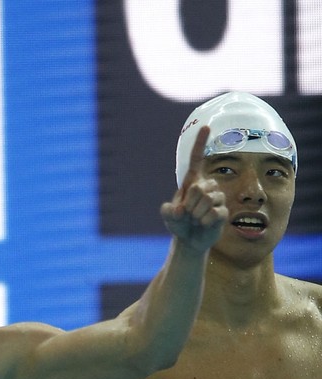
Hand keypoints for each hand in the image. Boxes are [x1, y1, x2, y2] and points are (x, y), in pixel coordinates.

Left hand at [161, 125, 227, 252]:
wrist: (189, 239)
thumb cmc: (179, 223)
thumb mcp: (168, 216)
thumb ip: (167, 211)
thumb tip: (177, 210)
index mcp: (193, 182)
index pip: (197, 160)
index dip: (200, 144)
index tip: (205, 127)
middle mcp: (207, 187)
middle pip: (199, 187)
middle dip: (189, 203)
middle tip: (187, 213)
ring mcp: (217, 198)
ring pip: (208, 200)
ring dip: (196, 213)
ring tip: (195, 219)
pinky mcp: (223, 211)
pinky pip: (215, 213)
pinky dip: (205, 221)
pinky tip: (203, 224)